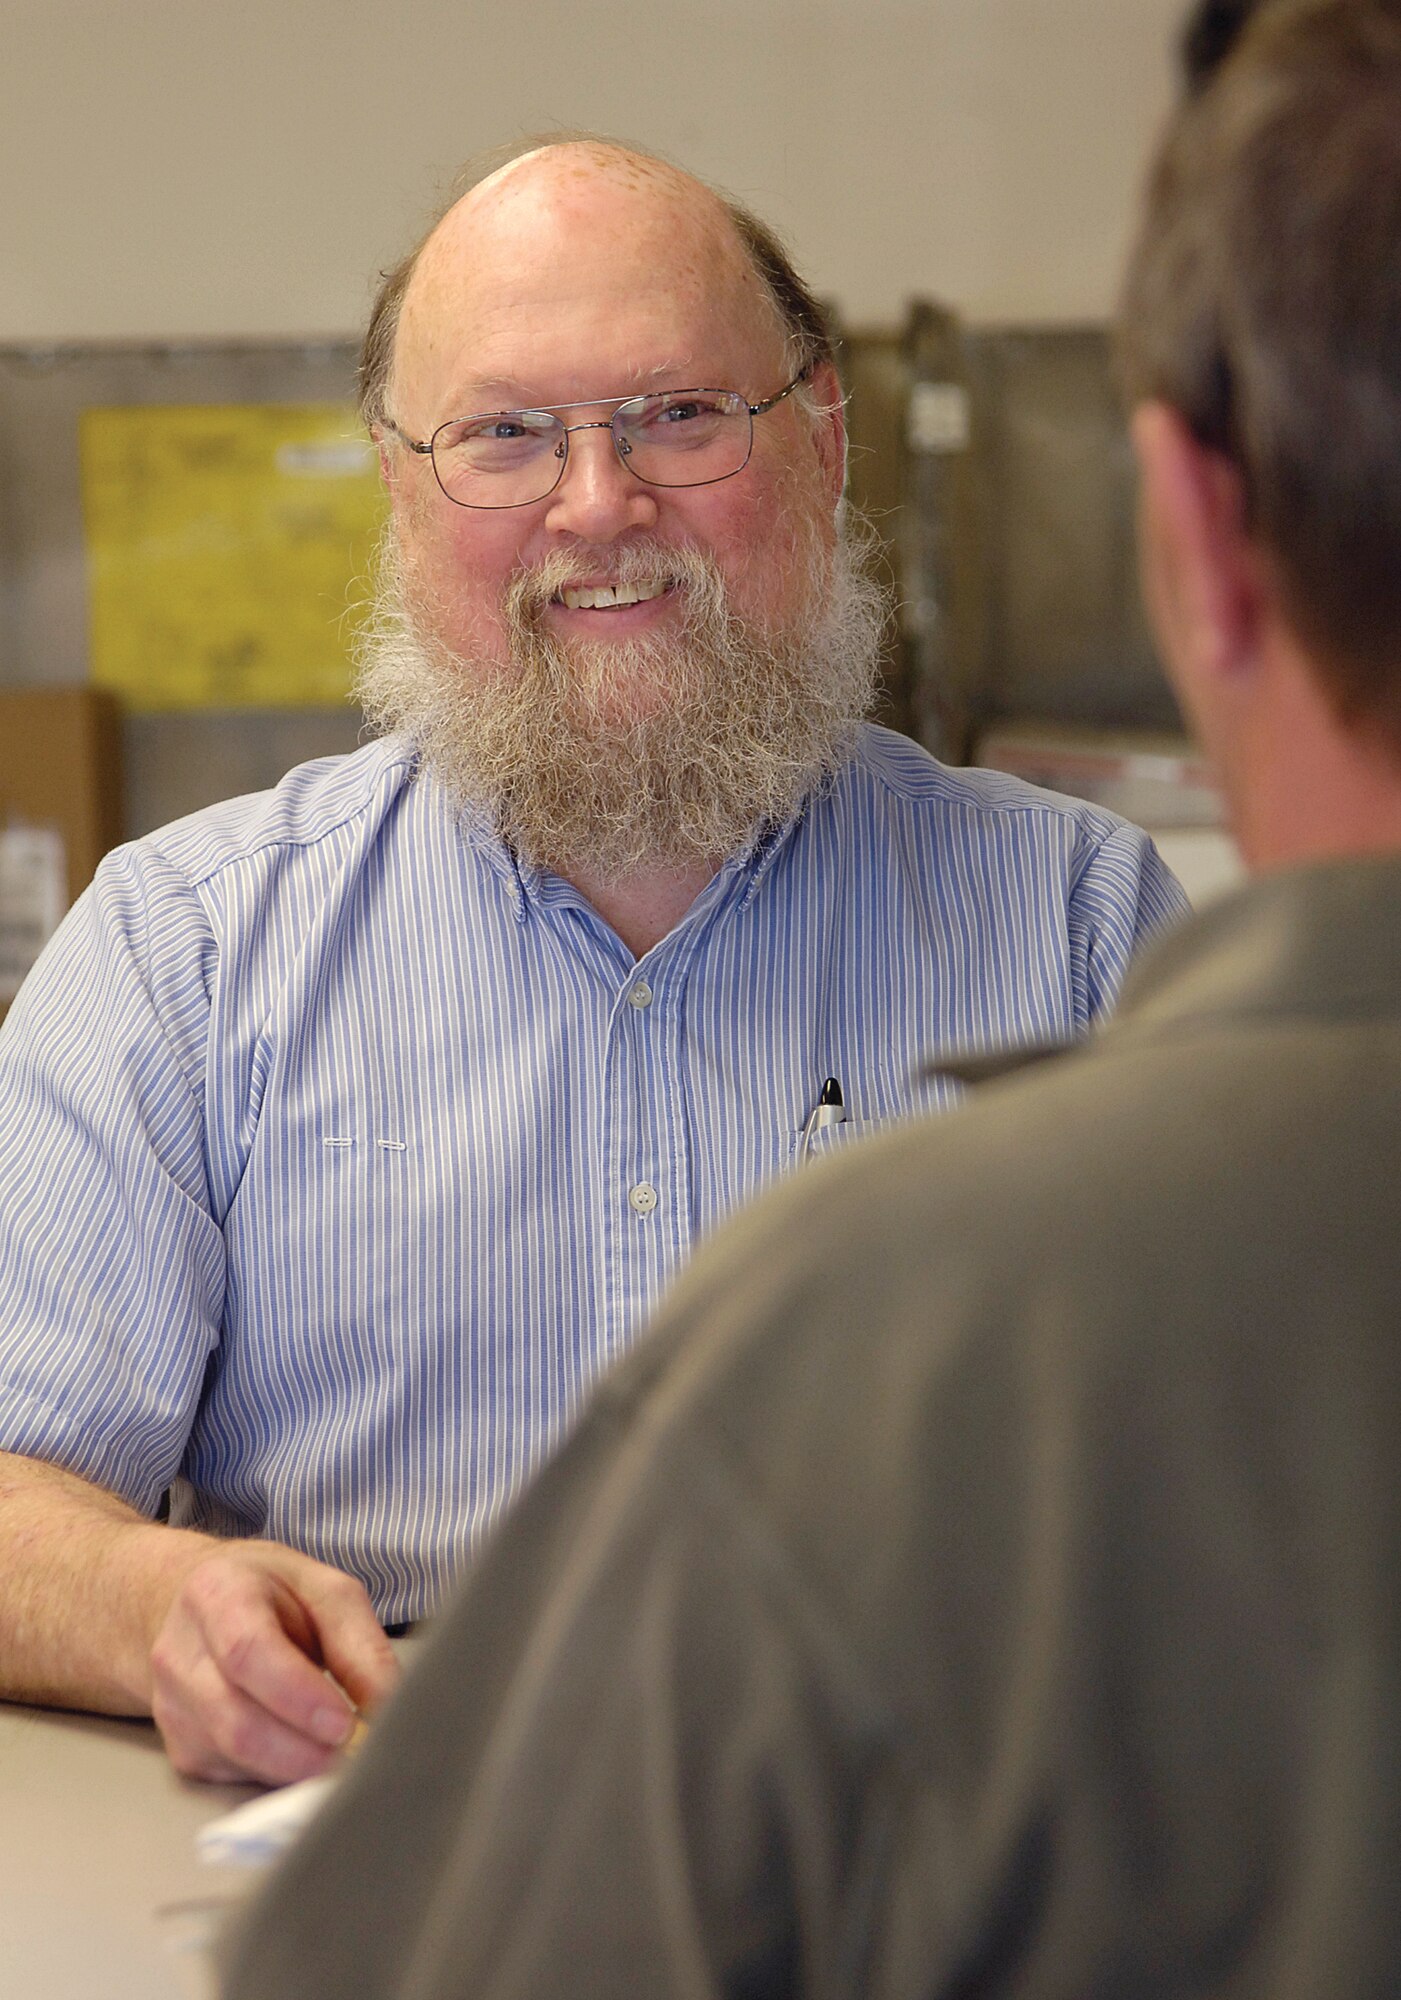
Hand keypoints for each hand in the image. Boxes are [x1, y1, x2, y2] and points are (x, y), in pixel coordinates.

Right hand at [146, 1542, 400, 1783]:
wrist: (202, 1605)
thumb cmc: (271, 1594)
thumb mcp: (326, 1592)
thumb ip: (360, 1644)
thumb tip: (388, 1704)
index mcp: (218, 1593)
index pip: (247, 1651)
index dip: (296, 1694)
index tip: (344, 1723)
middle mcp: (180, 1652)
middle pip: (235, 1719)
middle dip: (303, 1749)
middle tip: (354, 1753)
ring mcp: (171, 1705)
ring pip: (233, 1755)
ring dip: (294, 1767)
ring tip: (339, 1759)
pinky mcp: (180, 1746)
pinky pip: (231, 1774)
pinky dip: (276, 1774)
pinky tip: (304, 1755)